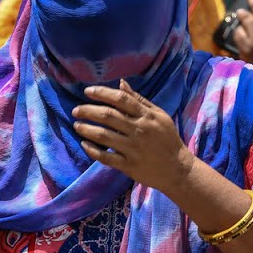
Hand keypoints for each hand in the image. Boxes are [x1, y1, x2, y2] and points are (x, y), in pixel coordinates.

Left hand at [72, 81, 192, 195]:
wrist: (177, 168)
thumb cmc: (167, 139)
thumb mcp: (158, 115)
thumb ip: (139, 100)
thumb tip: (121, 83)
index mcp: (147, 116)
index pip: (121, 99)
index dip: (102, 93)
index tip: (87, 91)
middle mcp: (139, 130)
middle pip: (108, 116)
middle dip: (88, 111)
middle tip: (76, 110)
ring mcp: (133, 148)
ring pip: (104, 136)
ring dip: (87, 129)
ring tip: (76, 125)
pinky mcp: (128, 165)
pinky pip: (106, 156)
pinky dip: (92, 150)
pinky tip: (84, 144)